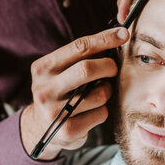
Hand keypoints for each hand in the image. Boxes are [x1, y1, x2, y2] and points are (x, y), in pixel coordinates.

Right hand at [20, 27, 129, 159]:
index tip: (123, 34)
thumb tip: (117, 36)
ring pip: (99, 94)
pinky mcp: (68, 130)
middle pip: (87, 69)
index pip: (78, 47)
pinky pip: (101, 113)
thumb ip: (82, 56)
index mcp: (43, 68)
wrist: (40, 128)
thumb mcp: (60, 70)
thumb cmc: (59, 92)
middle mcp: (44, 89)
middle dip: (108, 66)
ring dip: (107, 91)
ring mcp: (55, 112)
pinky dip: (103, 110)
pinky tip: (92, 111)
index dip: (105, 39)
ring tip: (99, 93)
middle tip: (114, 69)